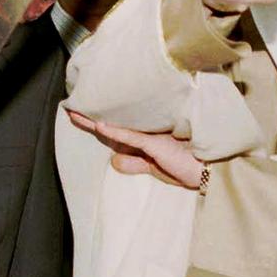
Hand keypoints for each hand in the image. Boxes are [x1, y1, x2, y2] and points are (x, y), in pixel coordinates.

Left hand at [67, 110, 202, 188]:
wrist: (207, 170)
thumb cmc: (184, 167)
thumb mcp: (153, 168)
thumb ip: (135, 164)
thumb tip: (114, 162)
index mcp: (141, 140)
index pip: (112, 130)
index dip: (94, 123)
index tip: (76, 116)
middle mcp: (143, 134)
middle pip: (110, 124)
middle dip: (89, 117)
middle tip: (69, 106)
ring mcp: (149, 137)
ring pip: (116, 126)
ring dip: (95, 121)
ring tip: (75, 111)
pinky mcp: (155, 143)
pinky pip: (131, 137)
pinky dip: (115, 132)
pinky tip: (100, 126)